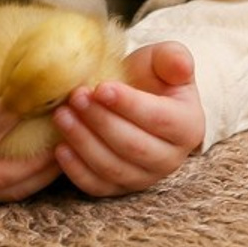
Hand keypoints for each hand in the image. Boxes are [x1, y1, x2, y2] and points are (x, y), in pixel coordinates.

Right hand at [0, 61, 60, 201]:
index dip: (29, 166)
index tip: (59, 144)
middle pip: (9, 190)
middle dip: (44, 173)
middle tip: (78, 146)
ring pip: (12, 189)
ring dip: (42, 173)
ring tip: (71, 147)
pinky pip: (8, 177)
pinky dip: (31, 167)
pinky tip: (51, 147)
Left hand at [51, 41, 204, 197]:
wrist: (136, 97)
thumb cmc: (150, 76)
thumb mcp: (164, 60)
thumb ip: (173, 58)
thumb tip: (181, 65)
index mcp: (188, 126)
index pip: (159, 120)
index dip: (129, 105)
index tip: (101, 88)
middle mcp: (170, 159)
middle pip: (134, 147)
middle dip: (101, 121)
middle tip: (76, 97)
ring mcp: (144, 177)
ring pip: (114, 169)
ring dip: (84, 143)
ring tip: (62, 115)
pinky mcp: (119, 188)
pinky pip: (98, 187)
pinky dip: (77, 170)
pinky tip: (59, 148)